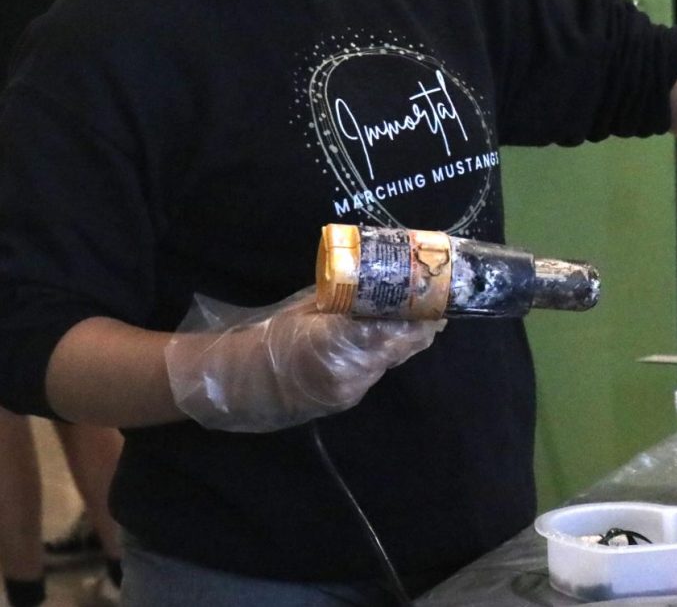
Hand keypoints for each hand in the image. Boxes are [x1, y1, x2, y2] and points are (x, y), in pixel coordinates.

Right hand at [164, 288, 442, 431]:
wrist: (239, 382)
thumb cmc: (269, 335)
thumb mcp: (307, 307)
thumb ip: (343, 298)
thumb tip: (376, 278)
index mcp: (334, 343)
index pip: (388, 326)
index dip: (415, 310)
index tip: (432, 290)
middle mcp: (348, 372)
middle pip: (399, 346)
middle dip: (421, 323)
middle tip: (437, 299)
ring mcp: (349, 389)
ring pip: (393, 359)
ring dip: (409, 337)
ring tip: (424, 313)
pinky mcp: (347, 398)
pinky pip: (378, 370)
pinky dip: (391, 350)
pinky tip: (397, 335)